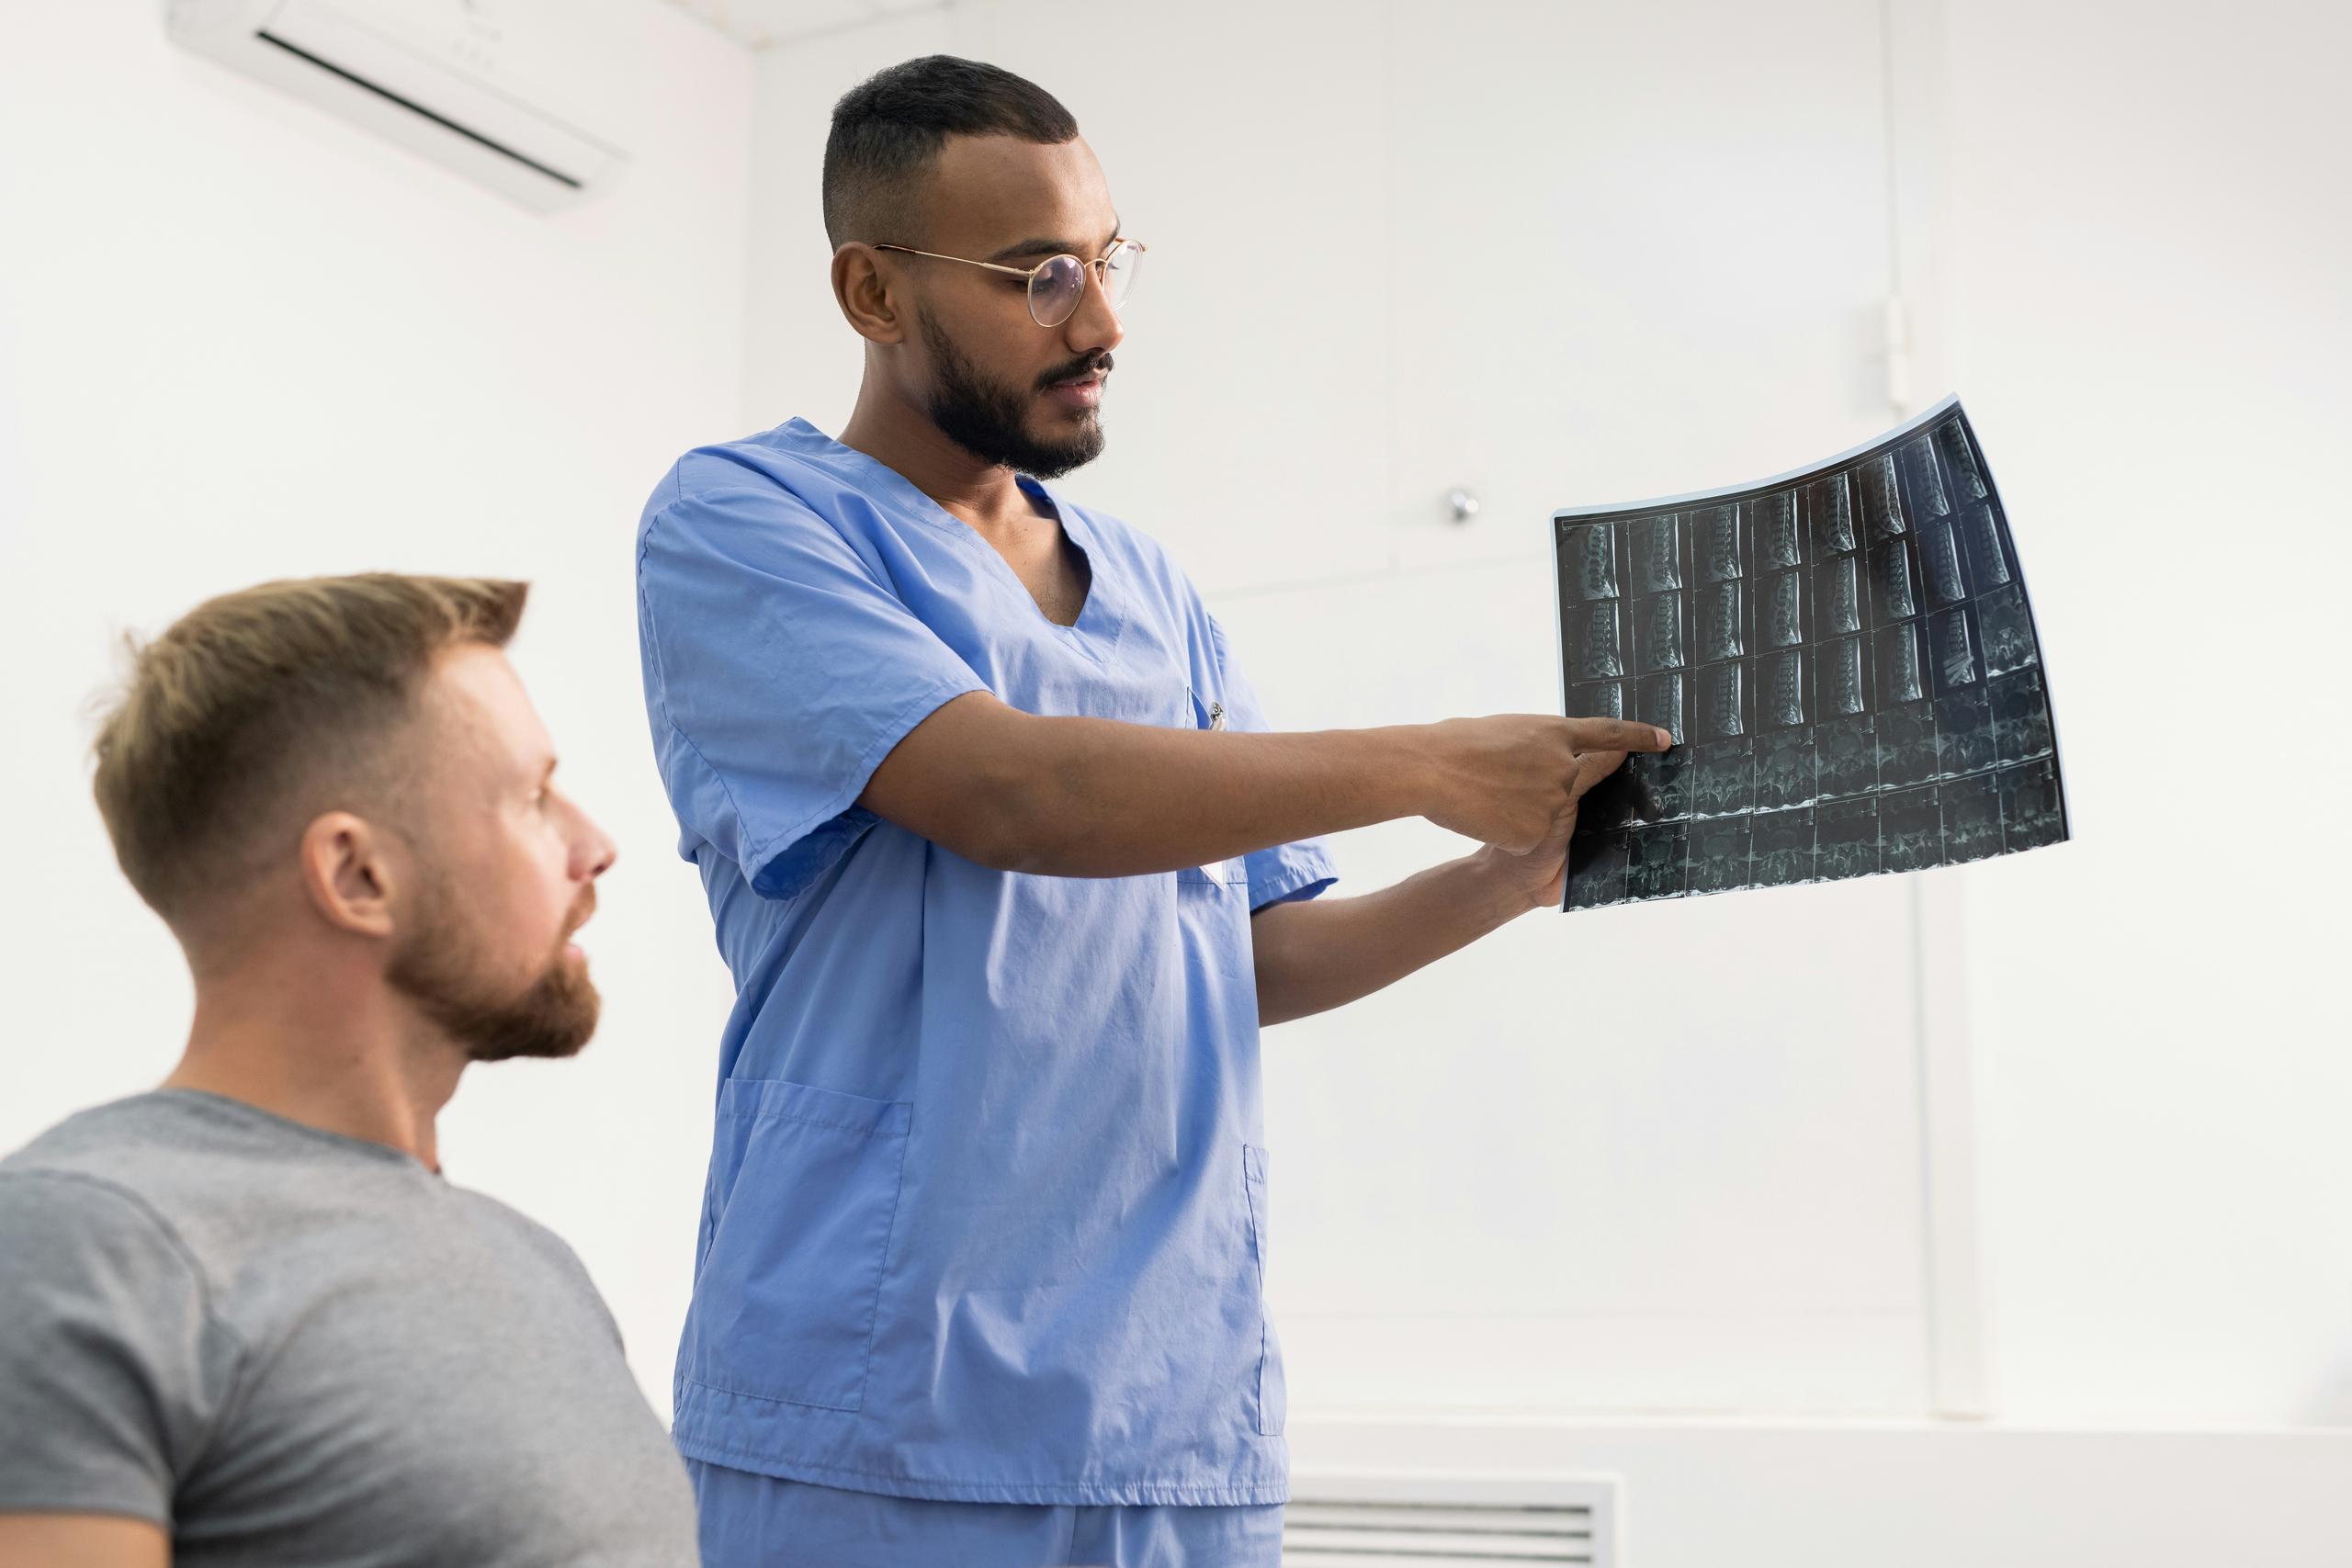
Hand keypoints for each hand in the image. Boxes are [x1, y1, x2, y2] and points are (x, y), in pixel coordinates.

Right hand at [1418, 714, 1671, 854]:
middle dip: (1570, 784)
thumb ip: (1533, 745)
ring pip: (1550, 814)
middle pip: (1583, 779)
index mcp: (1554, 733)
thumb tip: (1541, 755)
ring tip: (1489, 799)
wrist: (1431, 772)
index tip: (1665, 740)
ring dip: (1523, 810)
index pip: (1609, 734)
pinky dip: (1507, 834)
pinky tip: (1484, 821)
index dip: (1639, 737)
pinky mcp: (1536, 833)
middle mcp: (1564, 767)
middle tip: (1552, 787)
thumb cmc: (1453, 743)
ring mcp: (1553, 802)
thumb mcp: (1503, 732)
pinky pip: (1526, 836)